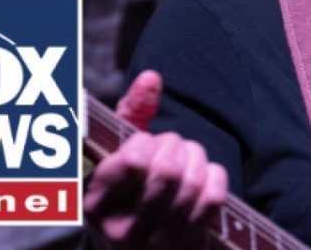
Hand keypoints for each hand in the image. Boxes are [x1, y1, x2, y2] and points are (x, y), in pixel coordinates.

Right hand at [83, 70, 228, 247]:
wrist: (143, 242)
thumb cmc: (128, 185)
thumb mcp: (117, 150)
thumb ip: (131, 111)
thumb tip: (152, 77)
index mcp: (95, 203)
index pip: (133, 162)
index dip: (146, 142)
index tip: (143, 143)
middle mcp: (122, 230)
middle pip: (168, 171)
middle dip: (175, 145)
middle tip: (170, 145)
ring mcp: (156, 242)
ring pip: (192, 184)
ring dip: (195, 157)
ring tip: (187, 156)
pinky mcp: (186, 244)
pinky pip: (213, 199)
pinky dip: (214, 176)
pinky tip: (204, 173)